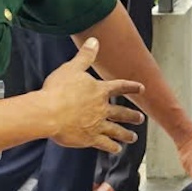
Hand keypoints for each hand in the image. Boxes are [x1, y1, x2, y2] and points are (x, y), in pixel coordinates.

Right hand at [42, 38, 144, 152]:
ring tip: (133, 138)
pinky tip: (117, 149)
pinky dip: (111, 147)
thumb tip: (95, 40)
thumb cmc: (58, 90)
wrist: (49, 113)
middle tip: (141, 119)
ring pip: (116, 131)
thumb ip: (85, 56)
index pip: (120, 87)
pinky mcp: (90, 138)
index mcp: (99, 91)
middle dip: (132, 116)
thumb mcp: (72, 68)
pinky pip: (104, 144)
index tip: (142, 88)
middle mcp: (102, 108)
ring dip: (126, 134)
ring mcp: (97, 124)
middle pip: (122, 113)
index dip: (131, 87)